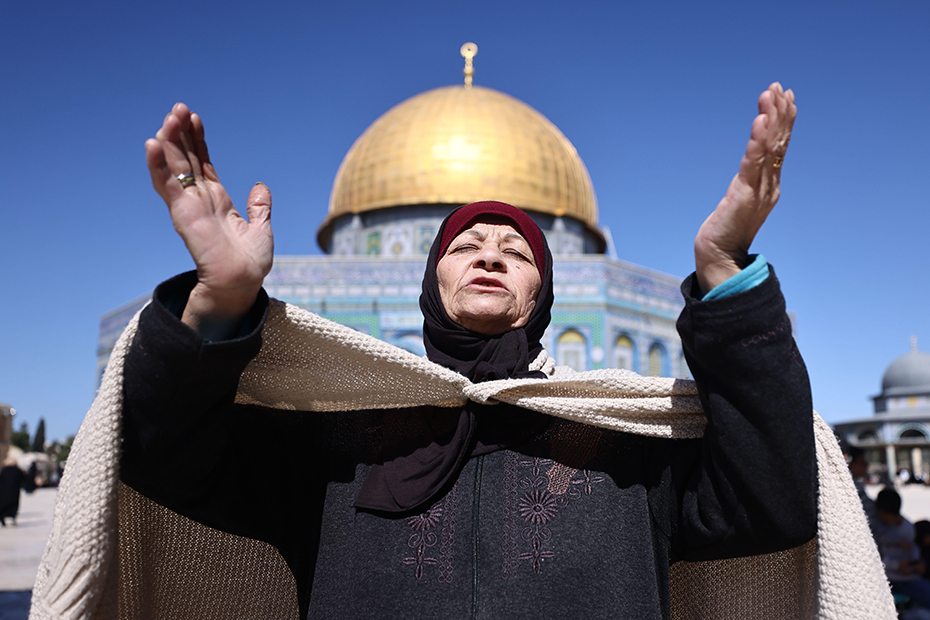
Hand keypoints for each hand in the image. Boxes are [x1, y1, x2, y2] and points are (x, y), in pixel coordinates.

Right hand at [145, 103, 273, 335]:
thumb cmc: (250, 263)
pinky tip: (152, 144)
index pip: (203, 163)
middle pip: (186, 159)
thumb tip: (260, 187)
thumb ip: (259, 207)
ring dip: (168, 143)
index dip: (198, 140)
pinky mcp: (183, 214)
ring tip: (168, 118)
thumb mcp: (261, 229)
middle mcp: (199, 200)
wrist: (242, 283)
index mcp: (217, 200)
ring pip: (174, 168)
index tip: (195, 118)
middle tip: (177, 107)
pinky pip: (168, 186)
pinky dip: (158, 165)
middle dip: (181, 134)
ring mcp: (189, 206)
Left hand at [694, 83, 795, 293]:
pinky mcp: (745, 193)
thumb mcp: (742, 198)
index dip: (784, 120)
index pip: (780, 145)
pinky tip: (761, 120)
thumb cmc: (727, 229)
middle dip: (780, 112)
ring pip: (770, 147)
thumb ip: (749, 181)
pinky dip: (758, 140)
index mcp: (769, 183)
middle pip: (779, 141)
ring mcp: (760, 188)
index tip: (785, 96)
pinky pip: (753, 161)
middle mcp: (770, 183)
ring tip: (771, 94)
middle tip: (780, 87)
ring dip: (771, 118)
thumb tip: (751, 166)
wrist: (720, 254)